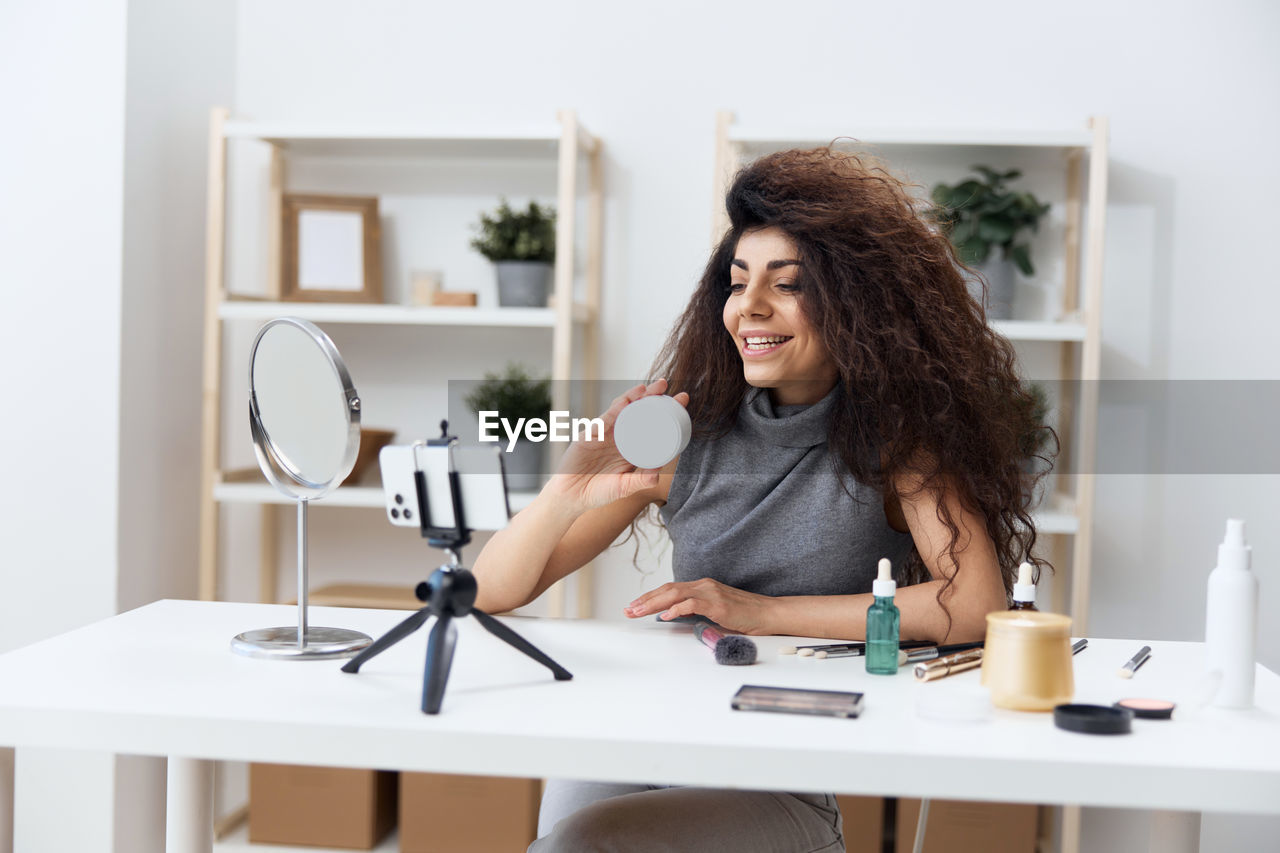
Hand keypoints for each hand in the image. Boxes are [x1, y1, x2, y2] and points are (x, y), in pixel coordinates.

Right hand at [545, 378, 689, 512]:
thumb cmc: (598, 493)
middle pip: (639, 410)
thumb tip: (657, 476)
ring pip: (622, 409)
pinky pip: (604, 419)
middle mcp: (621, 436)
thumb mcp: (623, 488)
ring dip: (634, 396)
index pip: (653, 424)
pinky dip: (614, 410)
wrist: (570, 497)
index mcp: (632, 447)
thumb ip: (638, 481)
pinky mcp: (591, 434)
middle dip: (652, 396)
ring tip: (647, 387)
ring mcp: (606, 433)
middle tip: (665, 384)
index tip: (683, 401)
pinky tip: (625, 402)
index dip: (667, 412)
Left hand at [623, 578, 774, 635]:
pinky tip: (664, 616)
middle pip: (667, 590)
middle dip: (645, 600)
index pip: (670, 589)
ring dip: (654, 603)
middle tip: (628, 609)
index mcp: (702, 587)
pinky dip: (676, 609)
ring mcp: (711, 593)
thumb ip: (696, 612)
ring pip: (675, 594)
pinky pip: (692, 604)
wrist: (769, 613)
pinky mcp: (718, 604)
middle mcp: (704, 586)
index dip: (650, 597)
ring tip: (638, 612)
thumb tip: (676, 617)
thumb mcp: (715, 612)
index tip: (635, 606)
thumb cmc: (745, 615)